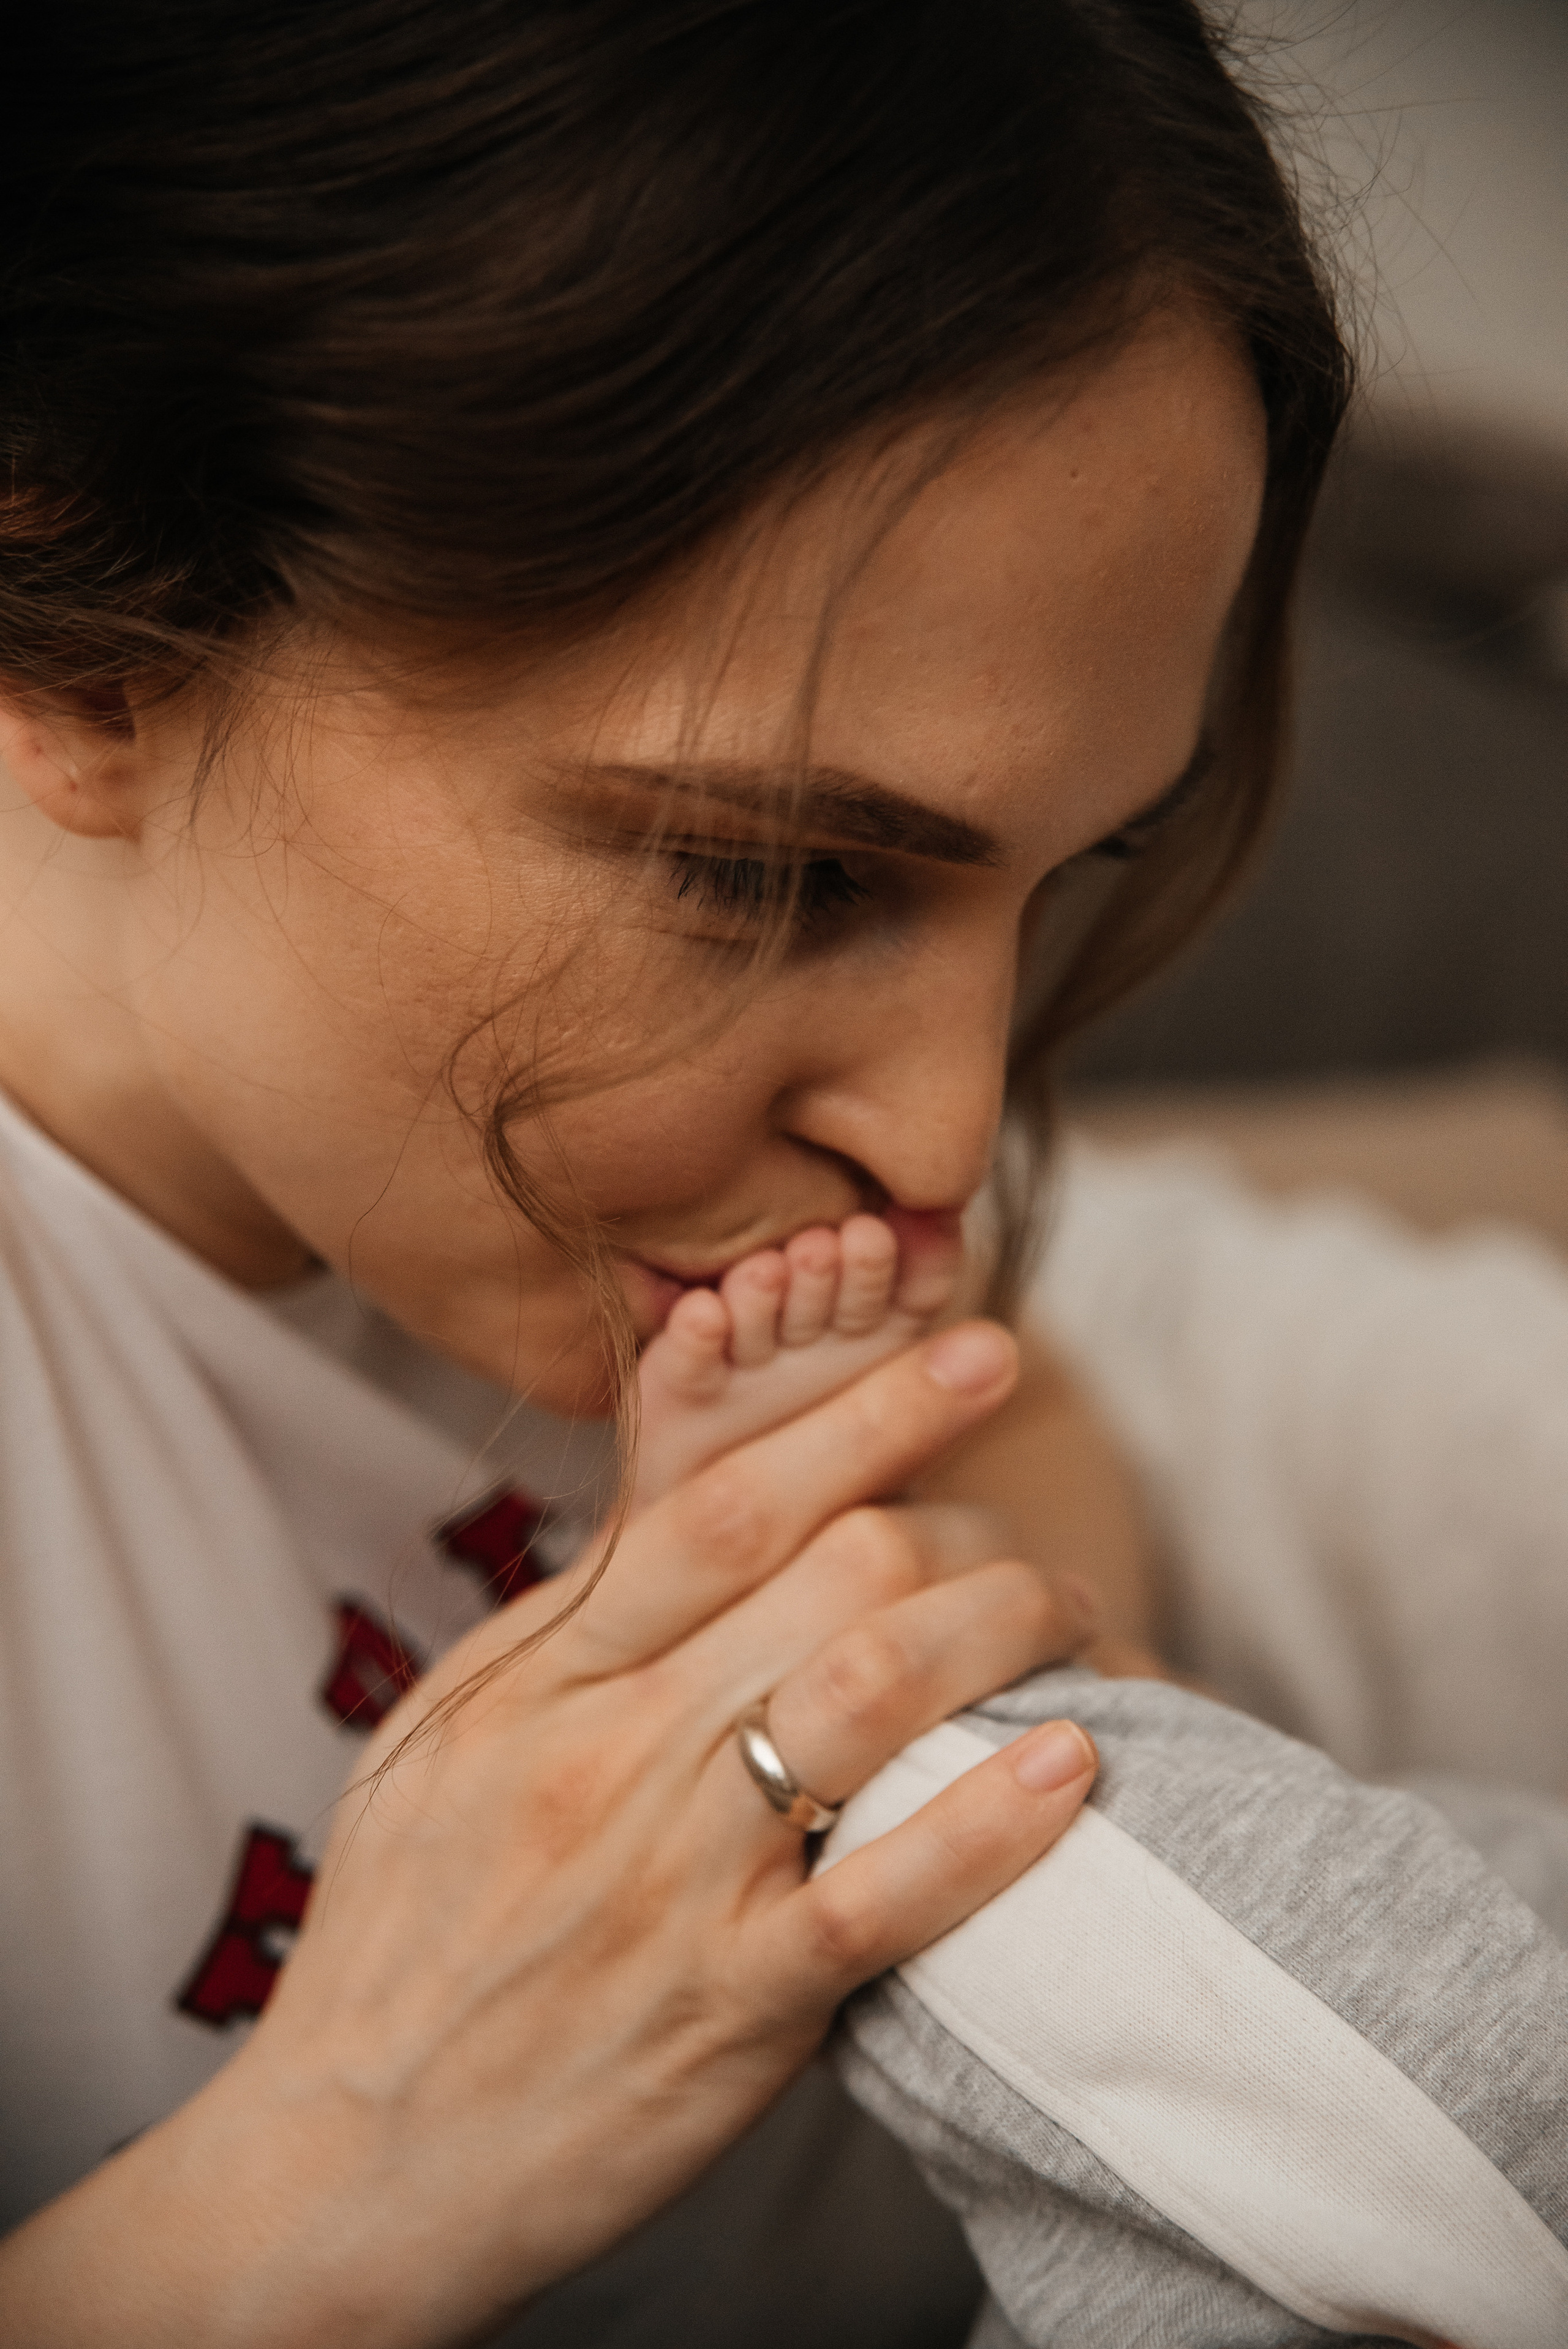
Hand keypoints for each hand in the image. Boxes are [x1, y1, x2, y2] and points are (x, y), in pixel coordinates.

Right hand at [0, 1321, 1097, 2348]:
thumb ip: (564, 1629)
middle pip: (829, 1576)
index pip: (725, 1504)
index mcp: (541, 1675)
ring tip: (1077, 1616)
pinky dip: (991, 1822)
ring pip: (870, 1696)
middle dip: (963, 1532)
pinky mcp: (732, 2006)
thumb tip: (690, 1519)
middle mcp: (611, 1754)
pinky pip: (885, 1892)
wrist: (347, 2155)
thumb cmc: (402, 1929)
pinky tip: (1072, 1762)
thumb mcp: (439, 1741)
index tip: (976, 1352)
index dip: (868, 1415)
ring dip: (1001, 1634)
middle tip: (1031, 1547)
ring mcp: (676, 1880)